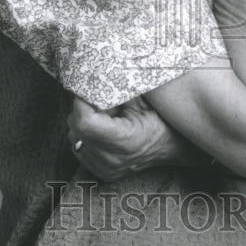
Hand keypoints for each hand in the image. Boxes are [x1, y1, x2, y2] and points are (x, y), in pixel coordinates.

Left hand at [67, 95, 205, 180]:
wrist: (171, 146)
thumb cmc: (159, 119)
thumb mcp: (142, 100)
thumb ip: (118, 89)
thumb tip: (96, 73)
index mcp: (125, 140)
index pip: (86, 122)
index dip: (81, 102)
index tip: (87, 89)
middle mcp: (113, 159)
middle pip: (77, 128)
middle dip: (82, 109)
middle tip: (98, 100)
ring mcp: (106, 169)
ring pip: (74, 137)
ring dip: (82, 122)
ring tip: (103, 116)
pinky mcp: (102, 172)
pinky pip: (78, 148)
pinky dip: (84, 135)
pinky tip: (101, 129)